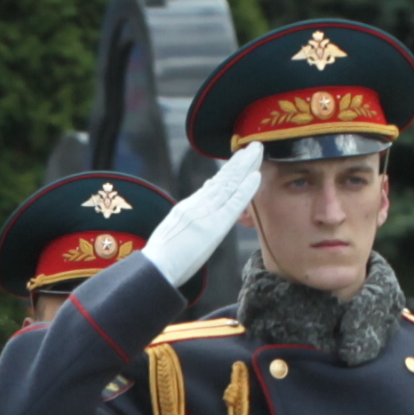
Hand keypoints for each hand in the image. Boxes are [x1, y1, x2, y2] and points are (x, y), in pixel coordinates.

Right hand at [144, 143, 266, 286]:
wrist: (156, 268)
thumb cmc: (162, 258)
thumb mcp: (173, 230)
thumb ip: (188, 216)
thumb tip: (198, 201)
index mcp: (188, 208)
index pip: (213, 186)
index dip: (228, 170)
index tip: (240, 159)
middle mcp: (198, 206)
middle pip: (223, 179)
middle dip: (240, 162)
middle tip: (254, 146)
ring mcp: (206, 214)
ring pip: (229, 185)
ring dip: (246, 167)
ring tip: (257, 151)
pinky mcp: (213, 226)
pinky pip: (233, 204)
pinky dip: (246, 189)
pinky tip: (256, 177)